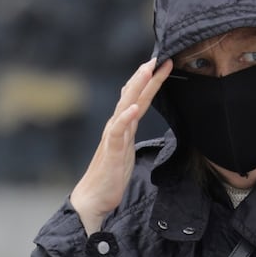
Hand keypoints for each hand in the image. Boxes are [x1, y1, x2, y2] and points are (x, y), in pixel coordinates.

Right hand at [71, 58, 172, 234]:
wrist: (94, 198)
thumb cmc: (110, 175)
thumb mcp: (126, 148)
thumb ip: (130, 130)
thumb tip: (136, 114)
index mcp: (123, 126)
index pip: (138, 99)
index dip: (150, 82)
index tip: (162, 64)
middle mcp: (117, 127)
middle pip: (132, 96)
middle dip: (145, 76)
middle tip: (158, 58)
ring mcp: (114, 138)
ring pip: (125, 107)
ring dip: (136, 88)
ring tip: (147, 71)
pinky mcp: (112, 152)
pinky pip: (118, 132)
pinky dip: (125, 118)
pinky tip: (133, 107)